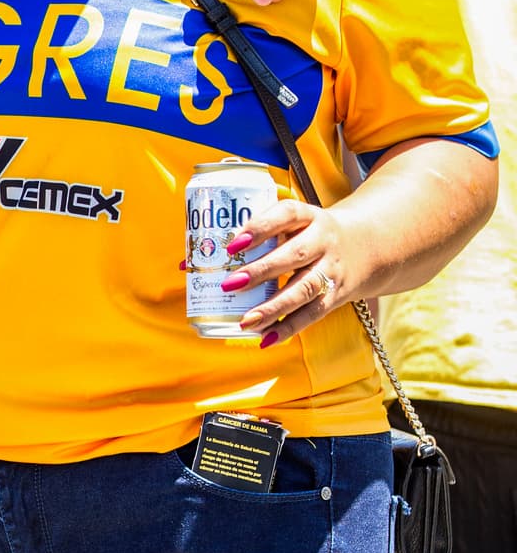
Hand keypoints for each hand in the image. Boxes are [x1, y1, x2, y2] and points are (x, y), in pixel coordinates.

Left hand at [214, 197, 362, 346]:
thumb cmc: (305, 233)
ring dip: (274, 307)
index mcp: (307, 215)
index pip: (286, 214)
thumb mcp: (289, 223)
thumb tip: (186, 263)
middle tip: (230, 284)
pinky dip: (289, 327)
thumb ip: (247, 237)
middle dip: (261, 271)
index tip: (234, 242)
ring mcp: (332, 268)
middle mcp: (323, 239)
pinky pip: (313, 313)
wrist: (367, 245)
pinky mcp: (336, 294)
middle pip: (293, 255)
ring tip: (246, 321)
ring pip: (304, 288)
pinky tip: (266, 338)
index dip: (260, 227)